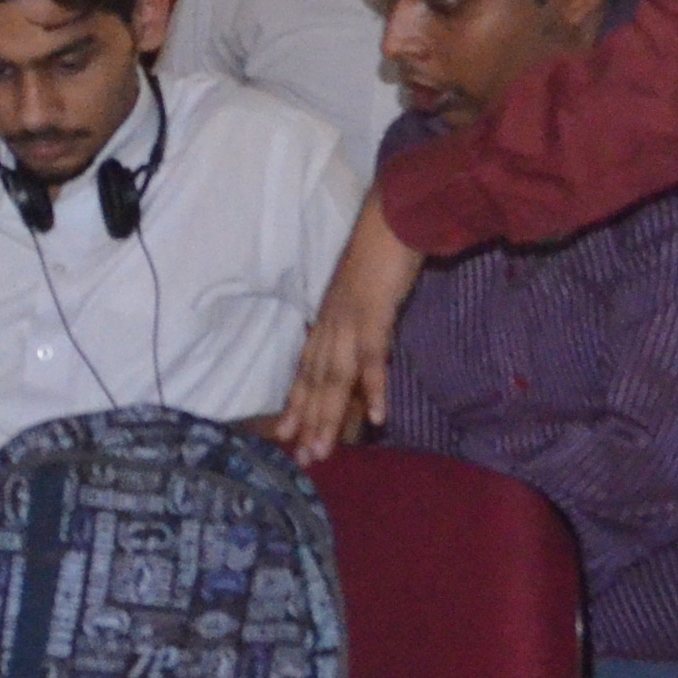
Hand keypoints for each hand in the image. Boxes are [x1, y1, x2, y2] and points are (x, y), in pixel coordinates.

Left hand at [275, 197, 423, 462]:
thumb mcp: (364, 294)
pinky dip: (374, 388)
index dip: (297, 404)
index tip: (286, 437)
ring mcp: (350, 321)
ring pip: (335, 377)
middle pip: (316, 381)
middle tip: (304, 459)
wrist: (392, 218)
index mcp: (328, 321)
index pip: (307, 370)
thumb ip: (361, 324)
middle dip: (308, 422)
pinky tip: (377, 418)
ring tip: (324, 451)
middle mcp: (331, 325)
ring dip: (329, 416)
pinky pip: (373, 358)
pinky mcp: (375, 315)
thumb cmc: (381, 254)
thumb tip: (363, 352)